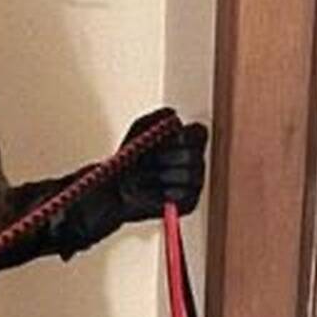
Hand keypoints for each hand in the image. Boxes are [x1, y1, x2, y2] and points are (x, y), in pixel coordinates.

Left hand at [109, 106, 207, 224]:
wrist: (116, 191)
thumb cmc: (129, 158)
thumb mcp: (137, 132)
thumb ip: (155, 119)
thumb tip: (172, 114)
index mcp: (187, 141)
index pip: (200, 133)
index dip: (188, 135)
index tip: (174, 137)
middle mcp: (196, 161)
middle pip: (194, 155)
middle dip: (168, 157)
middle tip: (149, 161)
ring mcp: (194, 183)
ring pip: (189, 175)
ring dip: (161, 175)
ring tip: (144, 177)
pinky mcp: (188, 202)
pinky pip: (182, 195)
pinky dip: (162, 192)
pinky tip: (151, 191)